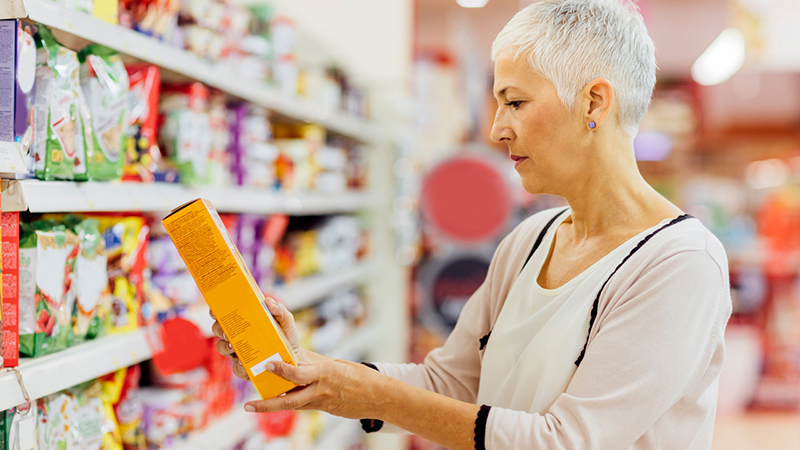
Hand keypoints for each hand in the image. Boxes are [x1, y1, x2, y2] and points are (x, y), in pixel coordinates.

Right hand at [211, 296, 309, 379]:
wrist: (294, 359)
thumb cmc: (286, 337)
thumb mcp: (285, 322)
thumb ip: (280, 311)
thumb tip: (268, 301)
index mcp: (245, 323)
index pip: (226, 315)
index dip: (217, 312)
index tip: (214, 311)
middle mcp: (238, 337)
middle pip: (220, 331)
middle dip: (218, 329)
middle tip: (225, 331)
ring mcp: (239, 353)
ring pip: (223, 348)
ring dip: (224, 346)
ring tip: (232, 346)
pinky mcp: (245, 368)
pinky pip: (236, 368)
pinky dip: (238, 366)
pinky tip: (243, 363)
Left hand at [243, 359, 384, 419]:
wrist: (378, 397)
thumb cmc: (360, 376)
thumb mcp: (338, 365)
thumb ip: (317, 366)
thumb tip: (297, 364)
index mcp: (325, 374)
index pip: (300, 374)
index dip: (283, 371)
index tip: (268, 365)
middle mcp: (320, 391)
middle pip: (290, 400)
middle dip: (268, 404)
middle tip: (249, 405)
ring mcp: (321, 403)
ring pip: (292, 406)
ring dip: (272, 406)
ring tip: (254, 406)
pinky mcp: (324, 409)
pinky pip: (303, 405)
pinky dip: (290, 402)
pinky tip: (278, 400)